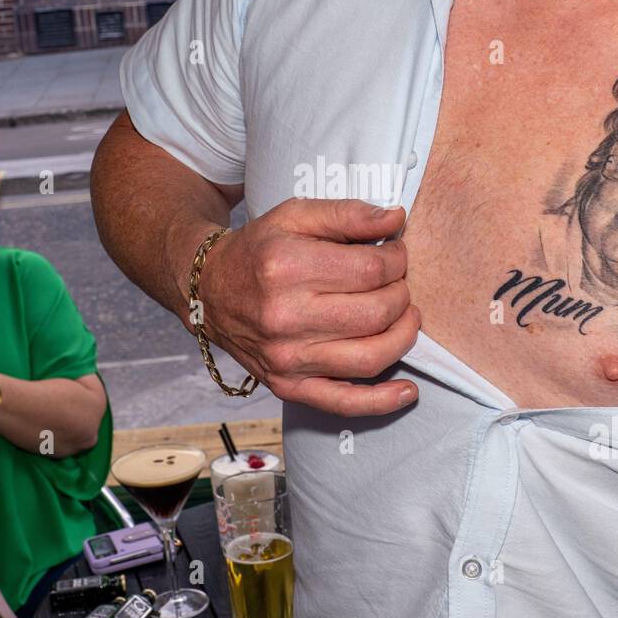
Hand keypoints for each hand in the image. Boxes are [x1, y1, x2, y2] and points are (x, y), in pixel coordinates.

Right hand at [192, 198, 421, 415]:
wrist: (211, 292)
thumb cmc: (259, 251)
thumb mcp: (295, 216)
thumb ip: (348, 213)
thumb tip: (396, 219)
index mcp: (287, 267)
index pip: (371, 269)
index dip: (397, 259)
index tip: (394, 255)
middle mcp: (285, 317)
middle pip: (376, 313)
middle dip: (401, 295)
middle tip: (398, 283)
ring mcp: (287, 358)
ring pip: (370, 358)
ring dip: (403, 337)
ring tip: (404, 317)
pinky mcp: (288, 386)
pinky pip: (344, 403)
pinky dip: (382, 402)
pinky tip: (407, 391)